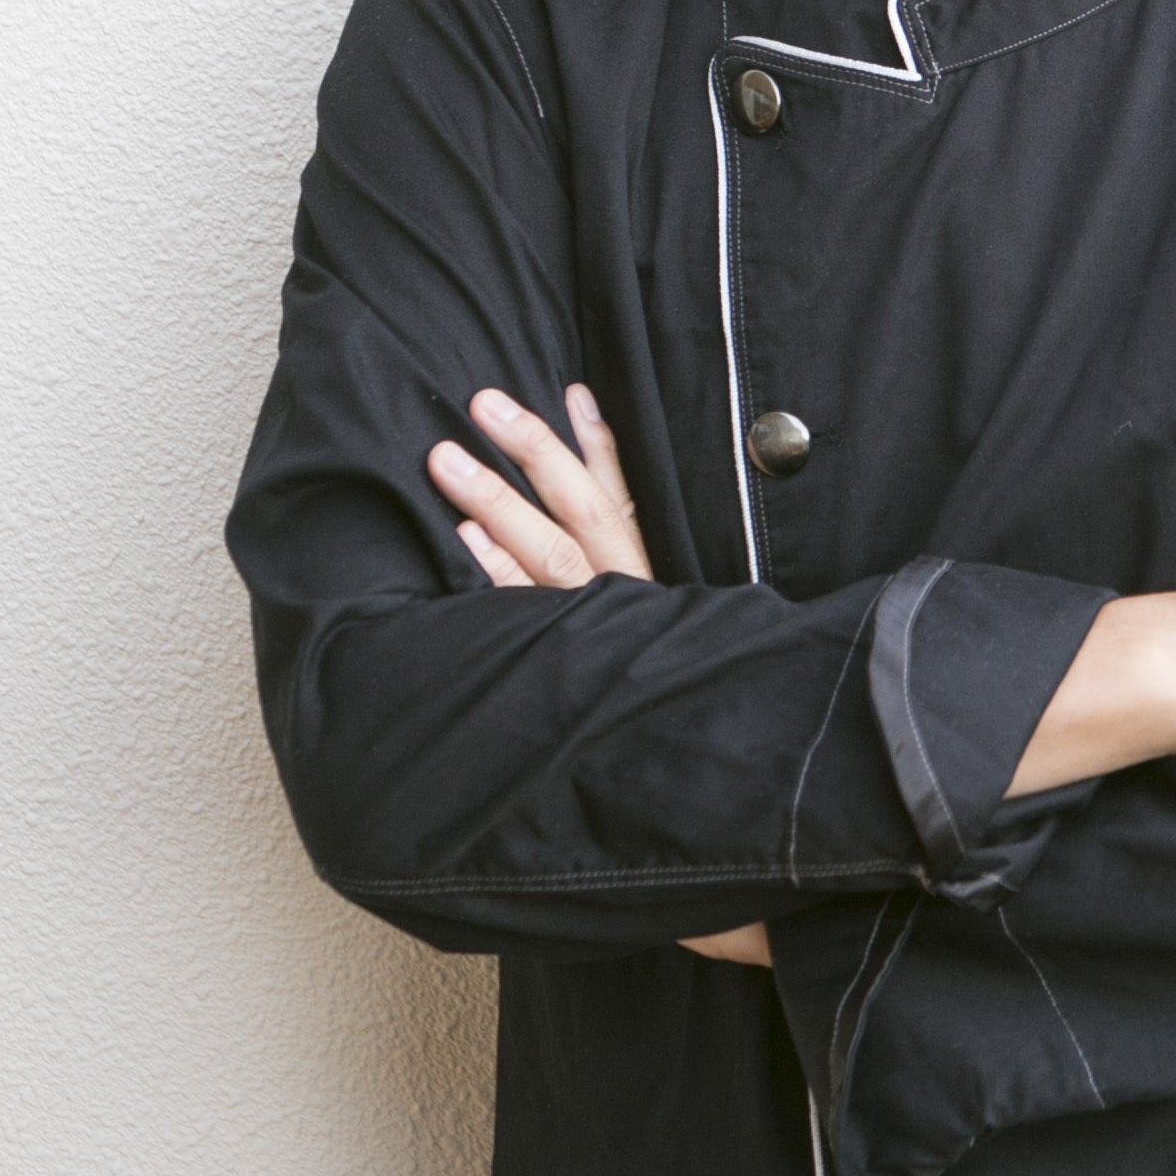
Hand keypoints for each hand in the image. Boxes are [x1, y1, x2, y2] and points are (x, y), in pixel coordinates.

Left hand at [426, 393, 764, 966]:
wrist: (729, 784)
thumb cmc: (692, 701)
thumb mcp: (683, 631)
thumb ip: (649, 587)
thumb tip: (617, 554)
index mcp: (656, 582)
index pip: (627, 497)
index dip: (598, 443)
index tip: (571, 391)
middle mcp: (632, 599)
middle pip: (580, 510)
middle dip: (532, 452)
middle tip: (481, 401)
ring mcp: (605, 633)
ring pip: (549, 552)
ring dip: (497, 502)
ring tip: (446, 459)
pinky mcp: (581, 670)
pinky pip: (532, 616)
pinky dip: (499, 576)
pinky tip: (463, 542)